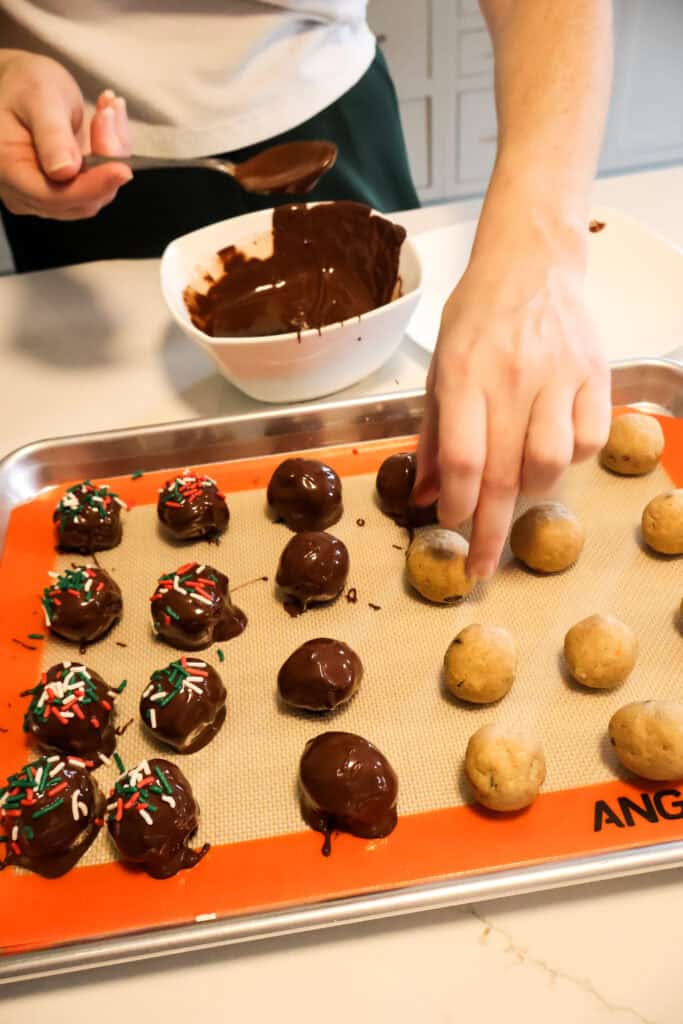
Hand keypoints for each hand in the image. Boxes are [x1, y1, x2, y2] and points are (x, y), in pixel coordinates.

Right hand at [0, 51, 131, 219]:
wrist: (23, 85)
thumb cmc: (23, 84)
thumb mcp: (38, 97)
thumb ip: (51, 134)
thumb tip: (65, 171)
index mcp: (7, 169)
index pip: (53, 196)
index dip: (91, 187)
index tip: (122, 170)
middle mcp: (25, 191)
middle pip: (80, 199)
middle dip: (106, 160)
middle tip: (109, 113)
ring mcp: (46, 195)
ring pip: (96, 194)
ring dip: (113, 155)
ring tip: (108, 109)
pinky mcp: (66, 191)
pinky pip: (98, 185)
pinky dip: (111, 156)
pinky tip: (109, 122)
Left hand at [414, 216, 609, 580]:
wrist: (532, 263)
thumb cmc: (477, 317)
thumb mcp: (440, 368)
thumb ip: (435, 434)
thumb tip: (426, 496)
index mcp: (465, 375)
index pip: (464, 459)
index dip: (457, 505)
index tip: (450, 527)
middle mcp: (512, 378)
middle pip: (502, 474)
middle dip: (489, 531)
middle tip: (481, 567)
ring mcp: (558, 376)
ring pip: (551, 463)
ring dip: (529, 490)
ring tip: (515, 484)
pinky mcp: (595, 375)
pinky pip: (590, 440)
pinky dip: (572, 459)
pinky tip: (552, 448)